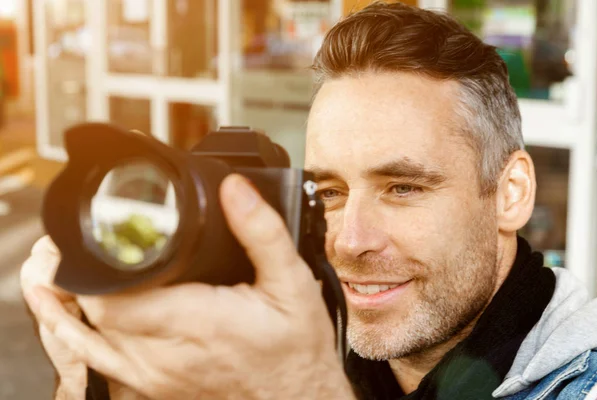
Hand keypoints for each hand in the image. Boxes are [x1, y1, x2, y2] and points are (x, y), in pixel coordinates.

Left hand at [27, 174, 353, 399]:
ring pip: (84, 340)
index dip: (91, 264)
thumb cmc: (295, 349)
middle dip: (76, 272)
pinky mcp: (153, 387)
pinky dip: (72, 336)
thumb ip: (262, 232)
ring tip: (50, 269)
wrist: (299, 399)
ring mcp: (154, 376)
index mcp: (196, 323)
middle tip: (71, 238)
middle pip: (92, 313)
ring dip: (66, 303)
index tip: (92, 231)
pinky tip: (59, 314)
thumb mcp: (292, 284)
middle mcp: (165, 355)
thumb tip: (236, 189)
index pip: (114, 298)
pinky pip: (97, 363)